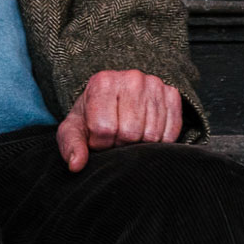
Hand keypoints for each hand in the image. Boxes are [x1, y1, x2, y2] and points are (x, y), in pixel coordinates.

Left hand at [57, 69, 183, 170]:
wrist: (113, 100)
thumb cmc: (91, 117)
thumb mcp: (74, 130)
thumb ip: (71, 146)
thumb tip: (76, 165)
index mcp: (102, 82)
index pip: (104, 128)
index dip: (101, 143)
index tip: (99, 139)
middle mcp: (131, 78)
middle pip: (130, 132)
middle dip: (121, 144)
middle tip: (115, 138)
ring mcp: (155, 84)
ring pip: (152, 135)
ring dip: (140, 144)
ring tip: (129, 134)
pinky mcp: (172, 94)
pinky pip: (171, 132)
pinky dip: (160, 141)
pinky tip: (146, 134)